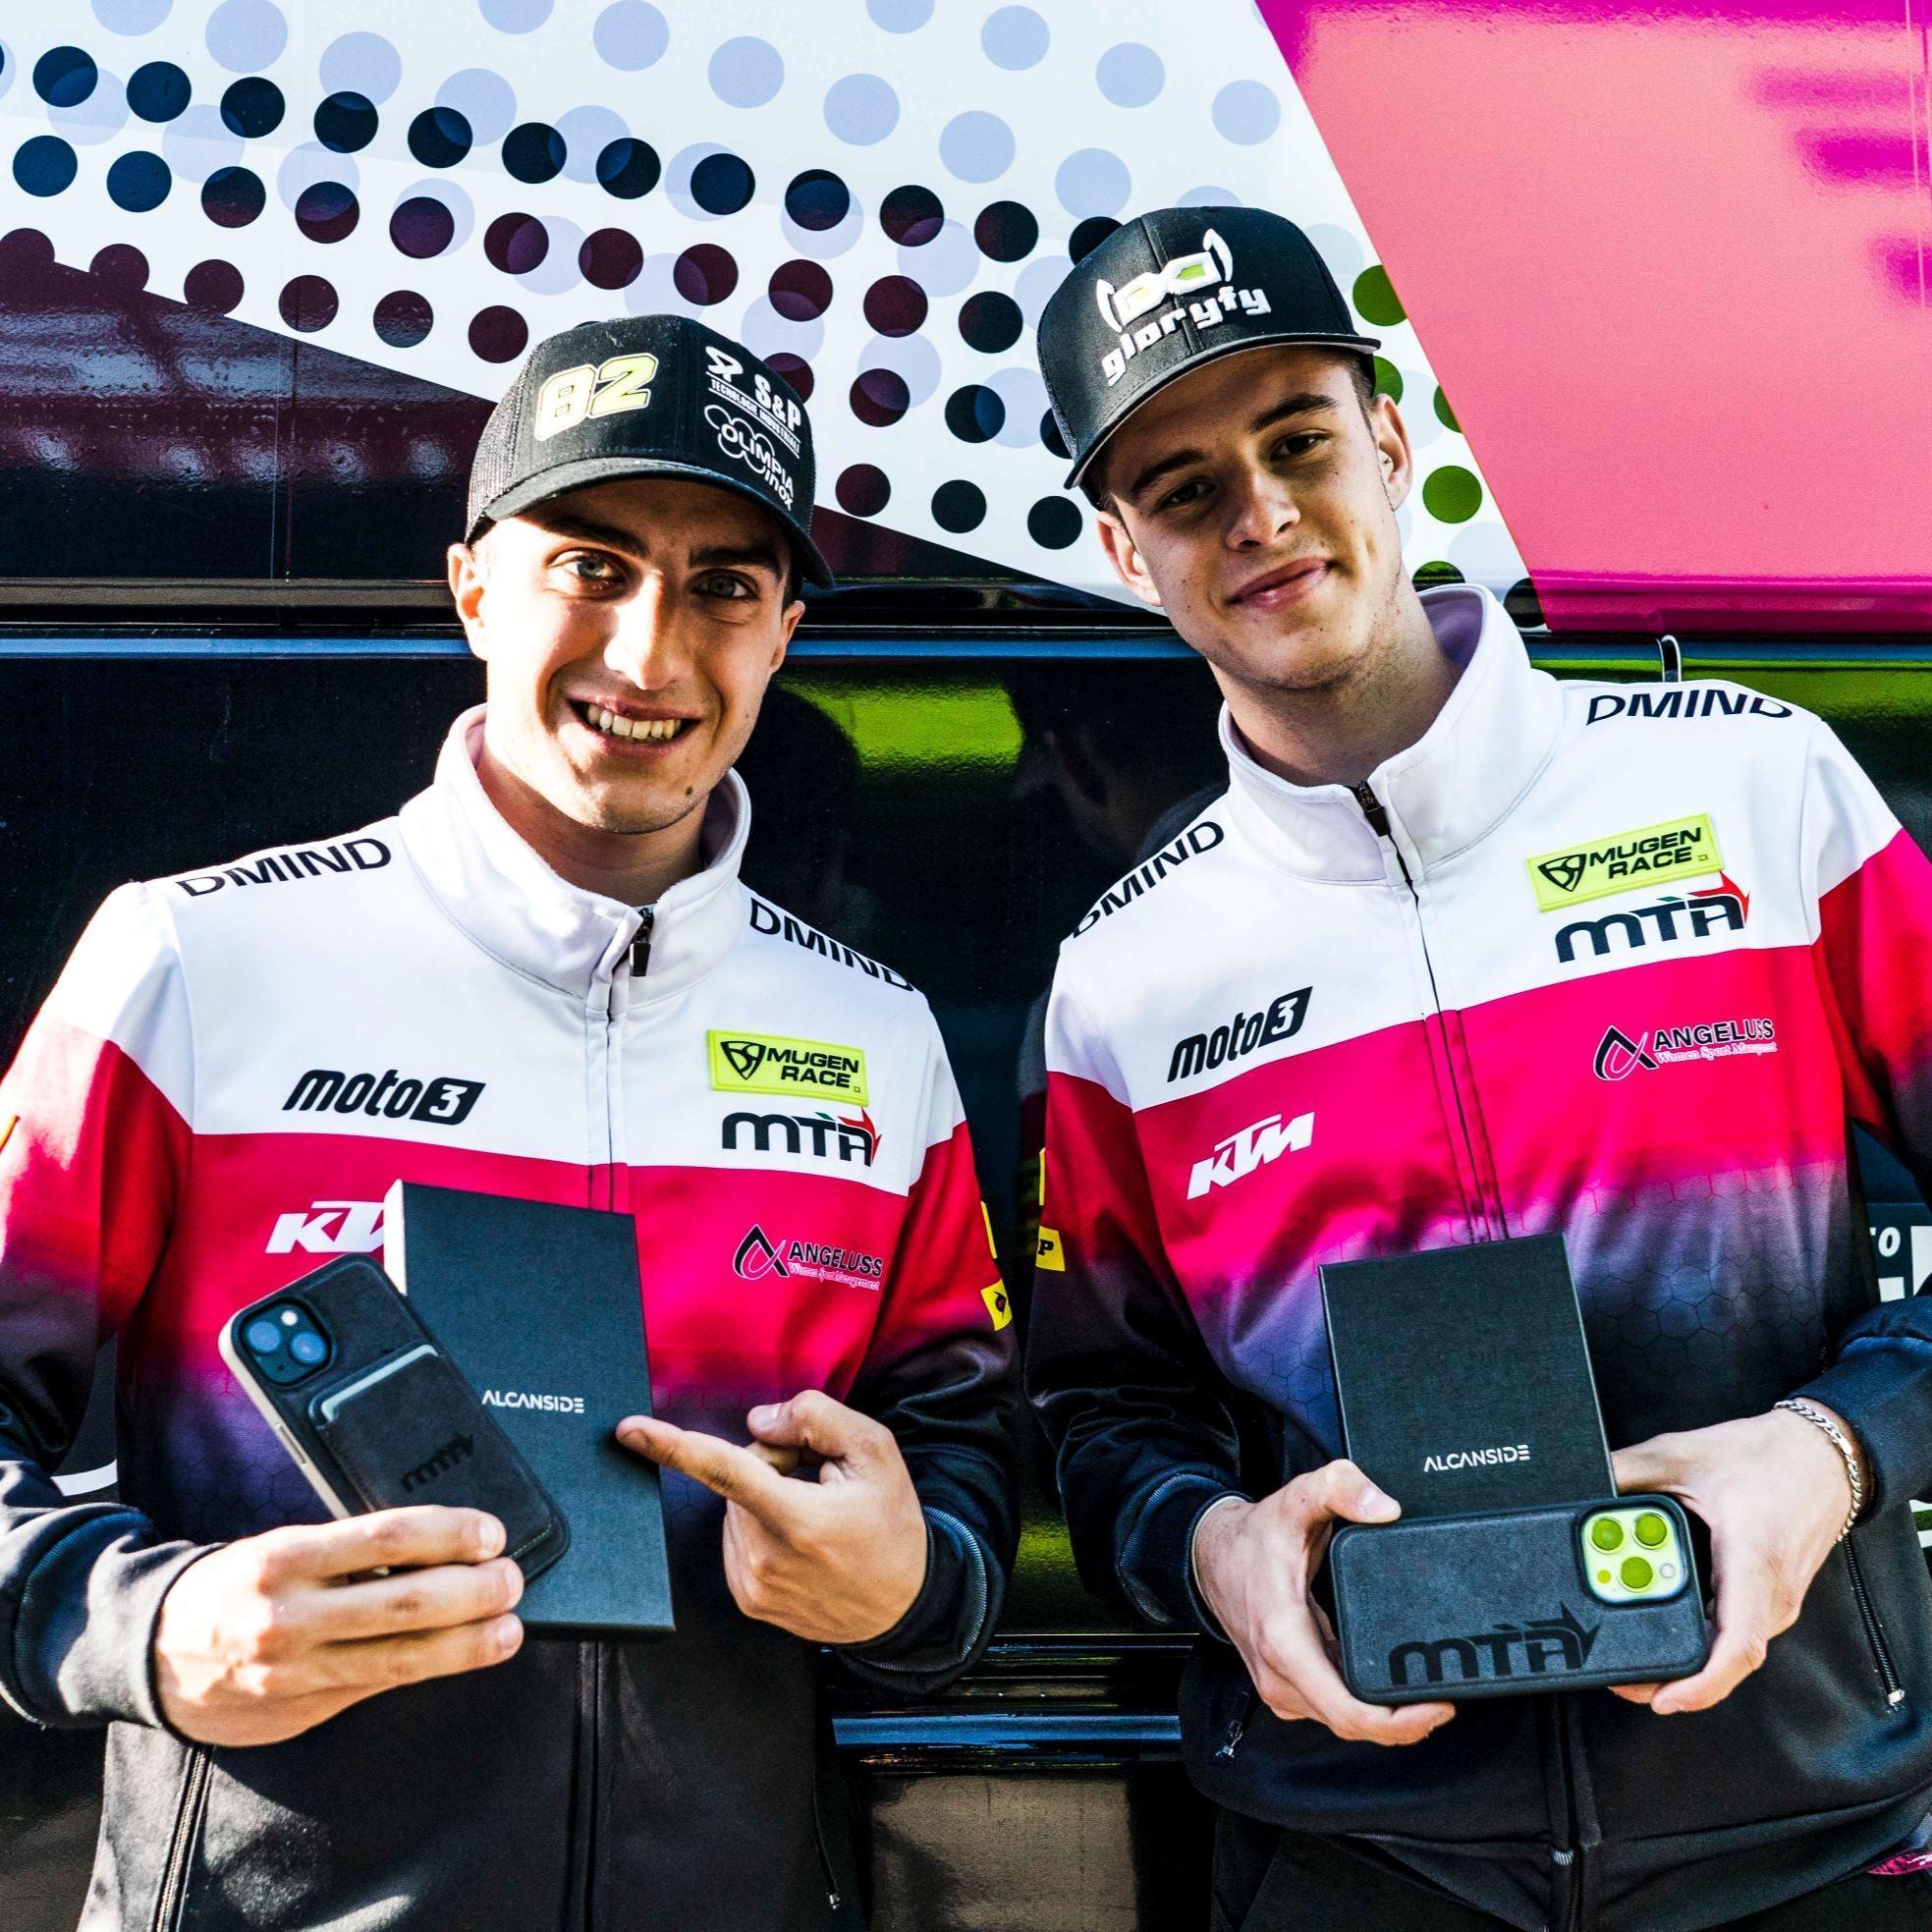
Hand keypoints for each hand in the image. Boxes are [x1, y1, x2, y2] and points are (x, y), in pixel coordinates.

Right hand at [153, 1507, 524, 1746]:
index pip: (387, 1536)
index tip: (490, 1532)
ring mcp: (296, 1670)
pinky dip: (432, 1667)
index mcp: (284, 1557)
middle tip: (510, 1577)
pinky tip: (465, 1653)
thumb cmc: (233, 1585)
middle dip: (476, 1590)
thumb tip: (436, 1543)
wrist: (153, 1651)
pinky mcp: (303, 1708)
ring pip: (403, 1657)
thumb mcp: (278, 1547)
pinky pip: (380, 1685)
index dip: (450, 1532)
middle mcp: (289, 1615)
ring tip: (508, 1626)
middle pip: (408, 1601)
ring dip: (469, 1641)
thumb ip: (347, 1551)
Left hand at [617, 1390, 927, 1644]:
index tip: (628, 1431)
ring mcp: (752, 1585)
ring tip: (819, 1518)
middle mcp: (764, 1558)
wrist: (907, 1606)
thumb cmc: (892, 1523)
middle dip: (772, 1466)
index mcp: (796, 1518)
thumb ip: (815, 1418)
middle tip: (821, 1483)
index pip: (724, 1470)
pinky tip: (804, 1542)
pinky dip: (764, 1529)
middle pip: (738, 1476)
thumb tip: (758, 1424)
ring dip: (767, 1499)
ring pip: (736, 1508)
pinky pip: (739, 1540)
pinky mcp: (748, 1600)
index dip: (671, 1445)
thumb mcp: (874, 1451)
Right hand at [1191, 1461, 1454, 1746]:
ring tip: (1428, 1697)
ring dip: (1386, 1718)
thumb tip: (1386, 1507)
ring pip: (1344, 1722)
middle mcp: (1281, 1676)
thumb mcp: (1296, 1499)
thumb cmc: (1252, 1537)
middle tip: (1447, 1699)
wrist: (1210, 1554)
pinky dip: (1365, 1707)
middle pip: (1353, 1725)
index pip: (1347, 1713)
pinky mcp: (1286, 1685)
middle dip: (1405, 1722)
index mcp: (1285, 1643)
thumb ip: (1341, 1488)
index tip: (1439, 1706)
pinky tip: (1390, 1689)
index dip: (1400, 1722)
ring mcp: (1281, 1686)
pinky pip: (1333, 1709)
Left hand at [1610, 1405, 1859, 1714]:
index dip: (1700, 1684)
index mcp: (1752, 1563)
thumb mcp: (1680, 1454)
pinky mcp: (1772, 1601)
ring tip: (1632, 1657)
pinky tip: (1666, 1630)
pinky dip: (1701, 1640)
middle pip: (1725, 1661)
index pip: (1736, 1645)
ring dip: (1686, 1661)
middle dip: (1673, 1678)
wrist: (1823, 1456)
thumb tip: (1578, 1484)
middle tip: (1617, 1674)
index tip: (1662, 1699)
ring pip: (1729, 1650)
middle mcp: (1771, 1597)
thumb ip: (1625, 1471)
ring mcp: (1776, 1604)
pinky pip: (1734, 1633)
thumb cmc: (1763, 1456)